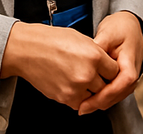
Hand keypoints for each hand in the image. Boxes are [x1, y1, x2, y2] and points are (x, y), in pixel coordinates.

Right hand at [0, 21, 120, 109]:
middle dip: (101, 81)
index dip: (110, 69)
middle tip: (93, 74)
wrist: (27, 50)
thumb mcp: (81, 39)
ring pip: (94, 96)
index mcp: (94, 56)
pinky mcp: (64, 98)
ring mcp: (76, 88)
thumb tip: (105, 63)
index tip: (105, 68)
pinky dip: (78, 97)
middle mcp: (87, 74)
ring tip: (80, 78)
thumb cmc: (50, 40)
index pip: (114, 71)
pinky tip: (72, 84)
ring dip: (90, 90)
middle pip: (106, 86)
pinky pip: (79, 103)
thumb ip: (96, 52)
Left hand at [77, 11, 142, 114]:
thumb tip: (86, 61)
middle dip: (99, 103)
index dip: (104, 95)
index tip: (88, 101)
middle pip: (118, 95)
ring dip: (100, 103)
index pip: (121, 85)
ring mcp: (129, 79)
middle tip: (80, 108)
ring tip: (82, 106)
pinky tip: (88, 99)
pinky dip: (102, 97)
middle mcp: (133, 75)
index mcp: (131, 63)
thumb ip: (98, 48)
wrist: (130, 25)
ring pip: (116, 97)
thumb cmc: (120, 28)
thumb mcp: (108, 33)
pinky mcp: (123, 80)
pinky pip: (113, 93)